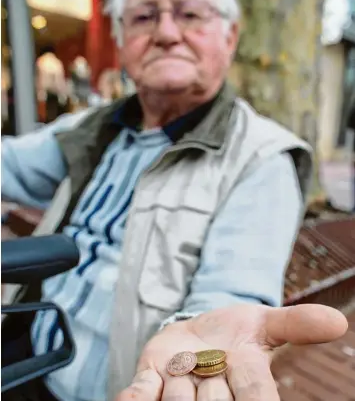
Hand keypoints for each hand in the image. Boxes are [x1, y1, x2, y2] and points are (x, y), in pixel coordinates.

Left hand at [116, 304, 347, 400]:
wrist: (197, 332)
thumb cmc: (236, 333)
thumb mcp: (265, 321)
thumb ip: (296, 323)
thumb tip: (338, 322)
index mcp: (246, 375)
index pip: (257, 396)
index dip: (256, 400)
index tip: (251, 396)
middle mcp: (214, 390)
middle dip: (213, 392)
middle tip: (210, 369)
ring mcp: (180, 388)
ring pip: (179, 399)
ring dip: (179, 387)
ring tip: (186, 367)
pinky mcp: (151, 381)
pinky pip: (141, 395)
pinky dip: (136, 399)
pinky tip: (133, 400)